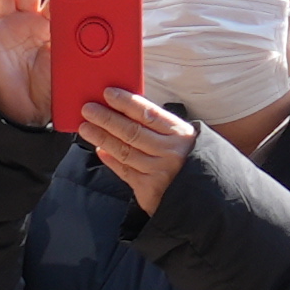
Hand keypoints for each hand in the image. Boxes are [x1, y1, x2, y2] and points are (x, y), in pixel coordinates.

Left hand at [77, 87, 196, 208]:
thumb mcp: (179, 137)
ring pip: (125, 151)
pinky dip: (110, 160)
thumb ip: (157, 125)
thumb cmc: (187, 159)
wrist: (202, 196)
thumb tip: (124, 109)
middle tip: (88, 109)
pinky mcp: (149, 189)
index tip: (108, 93)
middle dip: (107, 119)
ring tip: (86, 128)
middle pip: (132, 132)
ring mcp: (159, 171)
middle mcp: (170, 152)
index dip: (126, 102)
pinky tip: (100, 149)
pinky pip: (125, 171)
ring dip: (102, 138)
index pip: (148, 113)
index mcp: (179, 133)